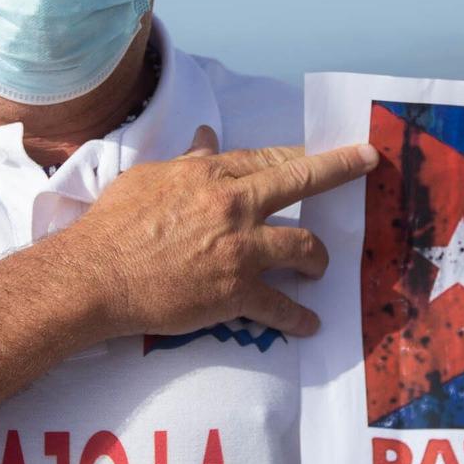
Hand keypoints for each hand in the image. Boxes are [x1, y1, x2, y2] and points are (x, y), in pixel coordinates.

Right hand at [60, 126, 378, 341]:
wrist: (96, 275)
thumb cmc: (114, 225)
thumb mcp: (149, 179)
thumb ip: (186, 162)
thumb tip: (206, 138)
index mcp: (212, 174)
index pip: (269, 157)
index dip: (300, 154)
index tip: (322, 151)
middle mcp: (234, 204)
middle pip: (302, 180)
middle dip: (341, 169)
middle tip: (367, 163)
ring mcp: (240, 248)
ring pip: (302, 247)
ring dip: (318, 258)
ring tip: (320, 268)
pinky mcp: (236, 292)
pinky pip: (280, 306)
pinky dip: (298, 317)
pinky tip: (310, 324)